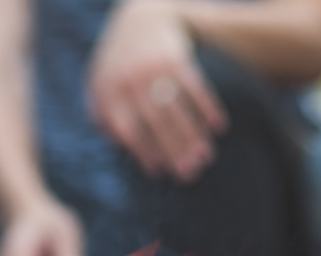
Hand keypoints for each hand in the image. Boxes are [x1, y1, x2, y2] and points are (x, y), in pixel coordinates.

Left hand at [89, 0, 226, 182]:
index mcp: (109, 93)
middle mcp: (130, 80)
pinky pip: (194, 85)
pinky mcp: (174, 55)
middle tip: (190, 173)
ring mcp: (152, 67)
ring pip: (175, 107)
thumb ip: (104, 117)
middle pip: (155, 122)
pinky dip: (208, 107)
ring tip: (206, 157)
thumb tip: (122, 152)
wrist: (139, 18)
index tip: (159, 172)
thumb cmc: (119, 64)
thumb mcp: (101, 86)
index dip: (143, 151)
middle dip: (174, 149)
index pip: (128, 130)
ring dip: (193, 134)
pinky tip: (219, 126)